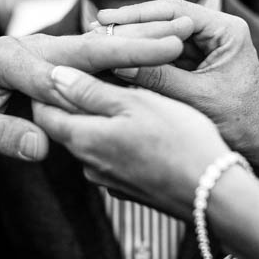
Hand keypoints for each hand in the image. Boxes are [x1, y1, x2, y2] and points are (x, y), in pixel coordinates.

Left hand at [0, 32, 185, 160]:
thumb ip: (2, 135)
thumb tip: (41, 147)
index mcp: (8, 58)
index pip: (65, 69)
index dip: (108, 68)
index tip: (146, 63)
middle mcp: (31, 48)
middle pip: (91, 47)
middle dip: (135, 42)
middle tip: (177, 34)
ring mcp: (46, 55)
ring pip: (97, 51)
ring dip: (137, 45)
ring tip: (179, 36)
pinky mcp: (56, 67)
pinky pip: (94, 63)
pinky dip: (125, 59)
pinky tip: (156, 56)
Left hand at [33, 65, 228, 218]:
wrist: (214, 194)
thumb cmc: (179, 141)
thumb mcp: (134, 103)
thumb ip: (90, 91)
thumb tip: (53, 75)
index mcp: (83, 140)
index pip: (43, 110)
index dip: (48, 86)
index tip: (66, 65)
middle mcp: (88, 164)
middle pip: (66, 125)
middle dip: (74, 98)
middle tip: (97, 70)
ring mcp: (108, 179)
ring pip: (90, 139)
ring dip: (98, 116)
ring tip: (123, 92)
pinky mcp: (128, 187)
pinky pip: (110, 154)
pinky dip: (116, 135)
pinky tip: (141, 123)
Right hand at [95, 0, 258, 167]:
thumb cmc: (242, 123)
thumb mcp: (197, 98)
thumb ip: (159, 77)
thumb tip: (118, 61)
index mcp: (227, 30)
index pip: (176, 11)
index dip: (138, 15)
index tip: (108, 19)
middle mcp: (217, 31)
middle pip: (166, 17)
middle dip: (132, 24)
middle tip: (97, 26)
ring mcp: (207, 45)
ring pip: (162, 34)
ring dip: (134, 39)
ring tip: (99, 39)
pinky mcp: (197, 61)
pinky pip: (164, 53)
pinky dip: (142, 55)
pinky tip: (115, 57)